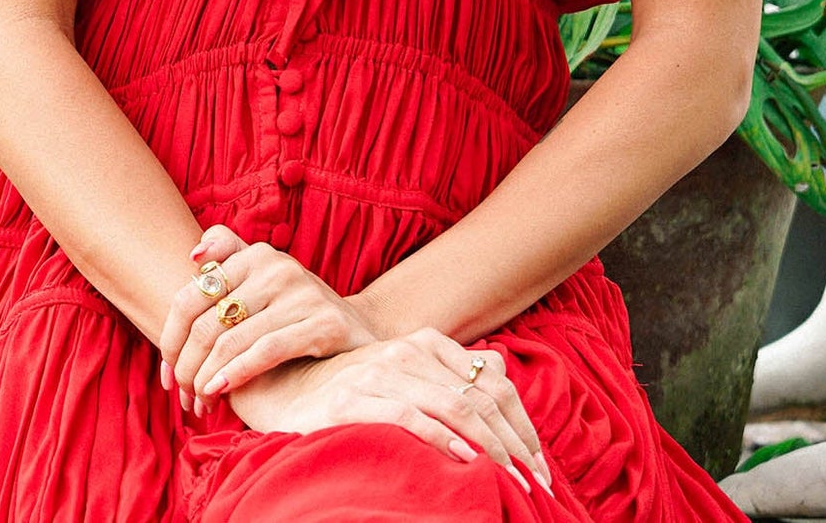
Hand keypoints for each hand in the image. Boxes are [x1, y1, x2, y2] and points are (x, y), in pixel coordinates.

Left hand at [160, 225, 379, 414]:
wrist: (356, 329)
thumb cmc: (293, 309)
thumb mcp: (263, 277)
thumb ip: (228, 254)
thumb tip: (193, 255)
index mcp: (255, 254)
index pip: (191, 297)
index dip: (170, 339)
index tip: (167, 374)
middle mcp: (277, 267)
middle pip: (206, 323)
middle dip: (187, 367)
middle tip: (182, 397)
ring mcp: (302, 293)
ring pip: (231, 341)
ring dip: (206, 380)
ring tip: (200, 404)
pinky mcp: (323, 323)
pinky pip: (265, 352)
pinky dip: (236, 374)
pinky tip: (220, 391)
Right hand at [225, 332, 553, 495]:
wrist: (285, 388)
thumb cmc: (352, 387)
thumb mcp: (405, 372)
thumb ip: (448, 371)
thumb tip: (497, 373)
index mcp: (424, 342)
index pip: (489, 384)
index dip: (521, 425)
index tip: (540, 465)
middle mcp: (405, 351)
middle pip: (477, 397)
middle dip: (514, 443)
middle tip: (538, 484)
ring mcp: (379, 372)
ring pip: (451, 407)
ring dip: (490, 448)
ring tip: (513, 483)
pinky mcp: (354, 399)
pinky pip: (410, 418)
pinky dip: (443, 440)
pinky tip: (466, 462)